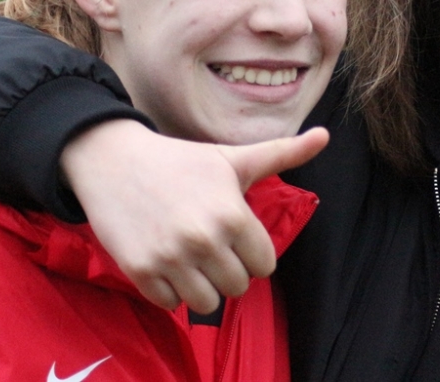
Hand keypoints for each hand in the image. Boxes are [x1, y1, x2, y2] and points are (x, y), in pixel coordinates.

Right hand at [61, 120, 328, 312]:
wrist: (113, 161)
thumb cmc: (181, 161)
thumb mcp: (234, 158)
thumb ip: (283, 154)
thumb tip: (325, 135)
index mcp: (233, 215)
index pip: (264, 266)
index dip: (251, 252)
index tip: (234, 236)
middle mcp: (204, 240)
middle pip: (238, 287)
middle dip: (228, 269)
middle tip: (210, 246)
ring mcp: (171, 259)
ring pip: (207, 303)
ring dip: (202, 286)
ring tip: (190, 258)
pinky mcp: (140, 272)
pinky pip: (171, 304)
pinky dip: (171, 291)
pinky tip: (166, 262)